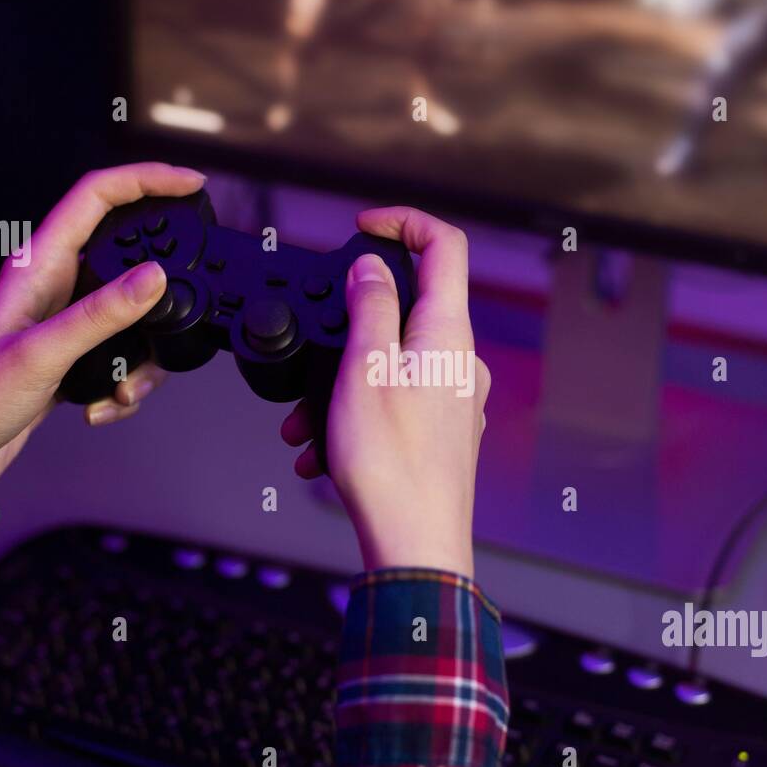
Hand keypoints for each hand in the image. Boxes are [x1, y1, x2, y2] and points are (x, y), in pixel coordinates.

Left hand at [0, 163, 205, 499]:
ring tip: (124, 386)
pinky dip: (124, 383)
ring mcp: (62, 321)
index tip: (189, 184)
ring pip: (131, 315)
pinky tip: (102, 404)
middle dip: (160, 287)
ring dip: (142, 357)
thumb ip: (101, 315)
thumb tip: (154, 278)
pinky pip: (120, 354)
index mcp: (37, 266)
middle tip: (186, 299)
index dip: (146, 180)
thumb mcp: (41, 354)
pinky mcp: (68, 356)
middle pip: (126, 253)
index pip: (97, 197)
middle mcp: (52, 286)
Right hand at [281, 207, 489, 575]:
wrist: (415, 545)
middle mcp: (462, 361)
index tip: (363, 228)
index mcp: (448, 333)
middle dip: (349, 327)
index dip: (404, 222)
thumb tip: (371, 268)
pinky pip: (395, 402)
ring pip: (392, 363)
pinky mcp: (444, 431)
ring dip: (341, 383)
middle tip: (313, 357)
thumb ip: (368, 306)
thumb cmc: (390, 465)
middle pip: (407, 308)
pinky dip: (355, 414)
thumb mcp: (362, 369)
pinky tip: (320, 450)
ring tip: (304, 424)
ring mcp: (457, 399)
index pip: (445, 245)